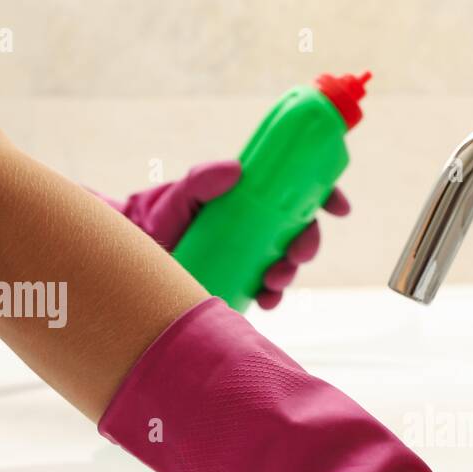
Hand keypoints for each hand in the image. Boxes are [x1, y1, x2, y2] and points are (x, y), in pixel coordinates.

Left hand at [95, 160, 349, 309]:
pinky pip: (268, 294)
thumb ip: (202, 179)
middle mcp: (258, 229)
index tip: (340, 209)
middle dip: (308, 244)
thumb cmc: (158, 217)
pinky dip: (273, 298)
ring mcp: (251, 258)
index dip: (327, 197)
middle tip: (298, 252)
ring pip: (287, 266)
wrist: (132, 254)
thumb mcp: (180, 195)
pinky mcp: (240, 285)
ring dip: (290, 273)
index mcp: (252, 201)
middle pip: (301, 234)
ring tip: (274, 279)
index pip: (299, 194)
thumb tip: (236, 171)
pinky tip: (265, 299)